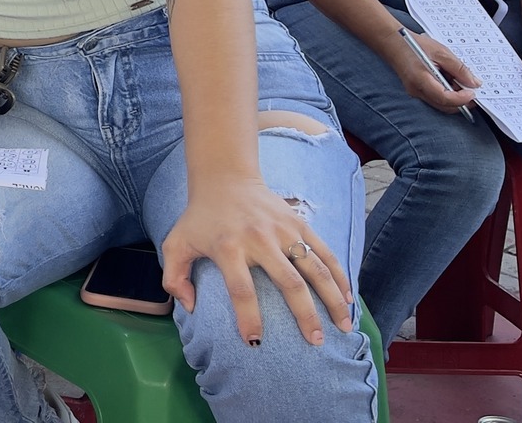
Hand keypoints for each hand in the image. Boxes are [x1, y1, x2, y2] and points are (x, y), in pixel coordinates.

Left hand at [161, 178, 355, 346]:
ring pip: (316, 268)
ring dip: (333, 299)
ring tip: (344, 327)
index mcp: (228, 247)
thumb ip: (174, 277)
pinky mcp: (299, 223)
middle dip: (305, 316)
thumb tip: (190, 307)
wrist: (225, 178)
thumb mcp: (176, 243)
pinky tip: (348, 298)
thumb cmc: (200, 218)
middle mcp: (259, 239)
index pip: (240, 289)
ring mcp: (283, 230)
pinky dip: (339, 275)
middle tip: (316, 343)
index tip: (254, 342)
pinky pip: (325, 252)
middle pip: (289, 283)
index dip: (248, 317)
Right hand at [388, 30, 479, 113]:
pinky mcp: (417, 91)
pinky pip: (436, 98)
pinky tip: (448, 80)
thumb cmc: (413, 45)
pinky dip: (446, 93)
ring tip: (458, 81)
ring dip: (454, 97)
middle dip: (461, 101)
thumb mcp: (441, 52)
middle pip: (444, 106)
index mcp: (421, 80)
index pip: (445, 98)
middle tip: (472, 91)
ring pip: (441, 104)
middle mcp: (417, 91)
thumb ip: (459, 69)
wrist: (393, 43)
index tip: (473, 93)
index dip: (462, 99)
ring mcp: (416, 92)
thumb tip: (474, 83)